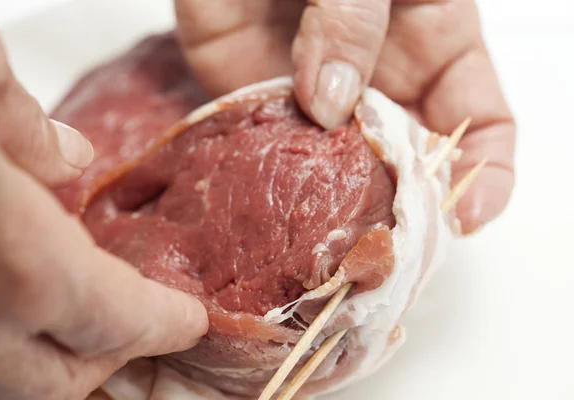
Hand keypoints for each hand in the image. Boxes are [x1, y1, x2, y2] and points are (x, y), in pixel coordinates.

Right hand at [0, 17, 207, 399]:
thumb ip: (19, 123)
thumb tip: (66, 156)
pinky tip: (6, 297)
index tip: (188, 321)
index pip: (117, 322)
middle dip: (109, 360)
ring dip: (48, 358)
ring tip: (80, 322)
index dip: (162, 324)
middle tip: (142, 327)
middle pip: (57, 382)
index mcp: (8, 260)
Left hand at [173, 0, 515, 232]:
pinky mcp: (259, 100)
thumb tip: (331, 105)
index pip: (478, 123)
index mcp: (433, 45)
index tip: (467, 216)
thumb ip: (355, 23)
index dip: (484, 174)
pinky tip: (271, 203)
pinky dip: (270, 180)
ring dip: (335, 205)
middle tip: (384, 241)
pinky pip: (269, 150)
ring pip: (339, 171)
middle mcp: (380, 81)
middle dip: (402, 207)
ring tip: (328, 236)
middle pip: (407, 163)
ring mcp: (319, 96)